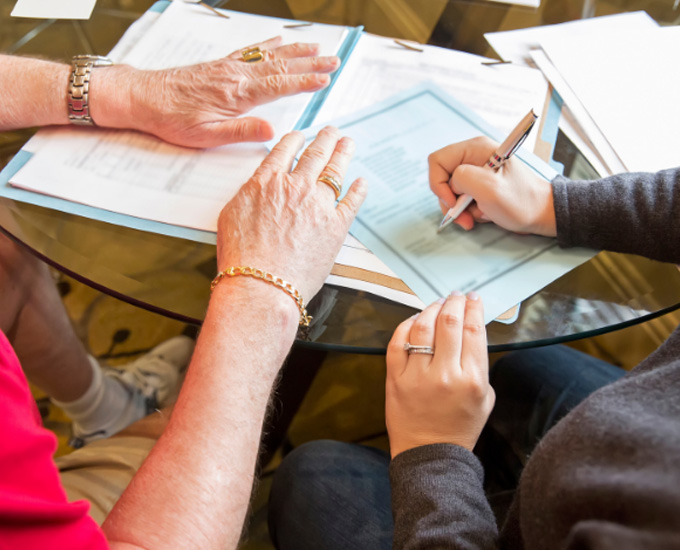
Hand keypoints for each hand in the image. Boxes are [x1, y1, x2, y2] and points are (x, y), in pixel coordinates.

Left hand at [91, 37, 339, 147]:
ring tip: (318, 47)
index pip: (279, 85)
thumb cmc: (172, 120)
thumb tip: (271, 132)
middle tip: (334, 60)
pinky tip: (280, 40)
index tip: (325, 78)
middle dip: (310, 63)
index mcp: (237, 94)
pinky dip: (270, 44)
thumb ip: (241, 131)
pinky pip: (251, 50)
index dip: (305, 81)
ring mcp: (229, 67)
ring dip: (296, 51)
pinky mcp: (221, 64)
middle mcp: (236, 75)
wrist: (143, 97)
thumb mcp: (206, 136)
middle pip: (281, 65)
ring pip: (270, 55)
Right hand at [216, 126, 366, 300]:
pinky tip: (362, 182)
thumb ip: (250, 195)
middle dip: (325, 139)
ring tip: (347, 144)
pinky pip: (352, 202)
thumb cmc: (242, 257)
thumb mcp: (231, 215)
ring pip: (335, 171)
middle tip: (331, 131)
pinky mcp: (336, 227)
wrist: (261, 284)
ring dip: (343, 153)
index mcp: (268, 181)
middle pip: (315, 154)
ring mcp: (319, 205)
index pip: (285, 150)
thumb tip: (259, 188)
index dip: (295, 139)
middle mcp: (296, 187)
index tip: (302, 136)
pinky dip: (358, 190)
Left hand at [385, 292, 494, 457]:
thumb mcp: (485, 399)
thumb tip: (471, 334)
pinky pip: (397, 341)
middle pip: (449, 323)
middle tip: (456, 296)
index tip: (473, 299)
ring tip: (437, 304)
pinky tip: (414, 320)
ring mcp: (417, 375)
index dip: (474, 308)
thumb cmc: (459, 428)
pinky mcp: (395, 378)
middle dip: (454, 303)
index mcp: (472, 379)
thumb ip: (480, 366)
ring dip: (431, 309)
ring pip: (422, 327)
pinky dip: (406, 325)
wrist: (430, 454)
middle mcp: (445, 374)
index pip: (474, 331)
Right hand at [429, 136, 556, 235]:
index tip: (452, 201)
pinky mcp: (478, 185)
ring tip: (475, 217)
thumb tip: (451, 183)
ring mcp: (475, 171)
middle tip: (463, 217)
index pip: (438, 160)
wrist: (541, 214)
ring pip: (450, 191)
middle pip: (442, 177)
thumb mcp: (490, 188)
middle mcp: (473, 156)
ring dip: (459, 209)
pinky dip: (467, 211)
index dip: (439, 183)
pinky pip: (460, 198)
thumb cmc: (522, 201)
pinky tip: (482, 214)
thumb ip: (463, 178)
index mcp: (475, 148)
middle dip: (449, 200)